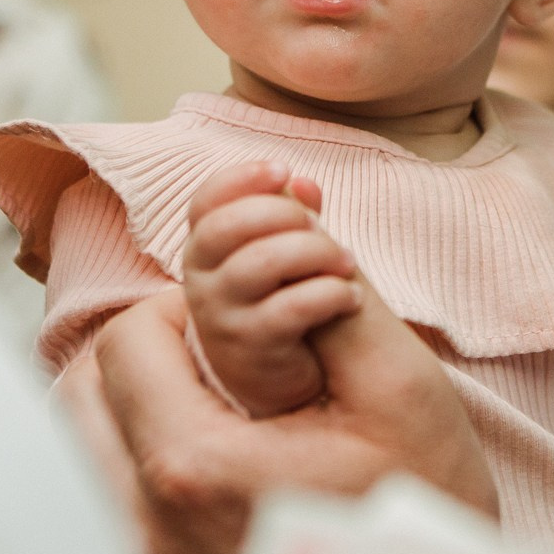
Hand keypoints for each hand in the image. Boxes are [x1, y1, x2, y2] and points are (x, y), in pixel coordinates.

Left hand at [81, 285, 497, 553]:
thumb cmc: (427, 507)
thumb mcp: (398, 385)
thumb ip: (326, 291)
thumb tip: (280, 215)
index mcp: (194, 468)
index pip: (127, 341)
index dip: (178, 305)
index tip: (234, 314)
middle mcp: (149, 529)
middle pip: (85, 397)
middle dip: (145, 357)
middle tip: (219, 354)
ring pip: (83, 455)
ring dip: (130, 411)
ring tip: (210, 404)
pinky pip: (105, 509)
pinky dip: (134, 468)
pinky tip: (203, 465)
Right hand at [181, 162, 361, 416]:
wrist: (276, 384)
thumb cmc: (280, 305)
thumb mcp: (283, 258)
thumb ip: (291, 218)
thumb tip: (304, 183)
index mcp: (205, 250)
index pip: (205, 203)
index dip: (241, 179)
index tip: (283, 169)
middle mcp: (201, 280)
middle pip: (229, 225)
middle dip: (286, 215)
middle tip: (325, 229)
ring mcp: (220, 316)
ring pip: (262, 261)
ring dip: (317, 253)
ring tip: (348, 264)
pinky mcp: (249, 350)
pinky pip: (290, 308)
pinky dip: (330, 294)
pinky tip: (351, 298)